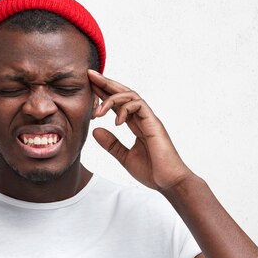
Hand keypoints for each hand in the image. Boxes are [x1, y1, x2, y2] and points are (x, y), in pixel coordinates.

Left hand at [88, 69, 192, 191]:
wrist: (168, 182)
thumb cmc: (152, 171)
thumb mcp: (125, 157)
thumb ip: (111, 144)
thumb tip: (95, 130)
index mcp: (136, 125)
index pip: (118, 103)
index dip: (104, 93)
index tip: (89, 86)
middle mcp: (143, 118)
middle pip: (124, 93)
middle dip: (106, 82)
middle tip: (90, 75)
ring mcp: (149, 119)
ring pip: (130, 95)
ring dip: (110, 99)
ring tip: (97, 112)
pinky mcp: (154, 123)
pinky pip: (138, 105)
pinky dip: (124, 110)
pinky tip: (115, 122)